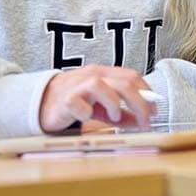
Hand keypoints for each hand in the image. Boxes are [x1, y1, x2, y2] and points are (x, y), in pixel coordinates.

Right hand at [39, 65, 155, 132]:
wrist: (41, 102)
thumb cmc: (76, 101)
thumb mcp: (102, 106)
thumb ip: (122, 113)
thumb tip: (142, 121)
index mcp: (105, 74)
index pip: (132, 76)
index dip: (147, 93)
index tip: (154, 110)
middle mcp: (93, 75)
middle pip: (123, 82)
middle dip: (139, 103)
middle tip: (145, 121)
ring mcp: (77, 85)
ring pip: (101, 85)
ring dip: (113, 103)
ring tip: (114, 117)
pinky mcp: (63, 100)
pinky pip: (77, 102)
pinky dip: (86, 112)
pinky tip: (87, 118)